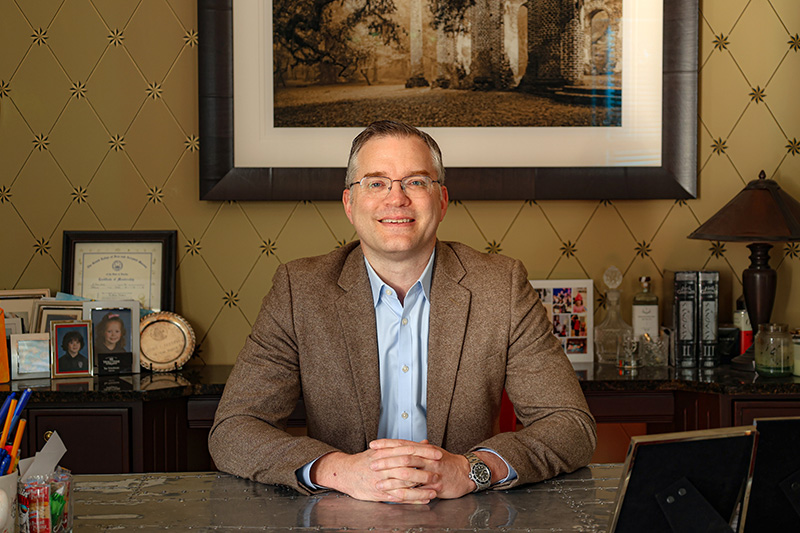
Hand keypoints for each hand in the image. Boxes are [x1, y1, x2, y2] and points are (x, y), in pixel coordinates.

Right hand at [310, 444, 440, 503]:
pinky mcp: (379, 493)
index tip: (437, 453)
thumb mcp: (383, 450)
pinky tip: (423, 499)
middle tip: (438, 473)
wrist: (345, 473)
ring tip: (435, 489)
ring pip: (404, 483)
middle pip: (407, 466)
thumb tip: (423, 442)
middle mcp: (383, 465)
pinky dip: (412, 499)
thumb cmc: (365, 461)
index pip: (407, 449)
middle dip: (424, 470)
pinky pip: (398, 497)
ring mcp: (381, 479)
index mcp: (385, 452)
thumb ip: (404, 447)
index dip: (424, 451)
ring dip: (421, 488)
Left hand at [368, 439, 474, 499]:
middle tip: (372, 463)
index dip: (387, 444)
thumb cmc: (447, 462)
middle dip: (386, 460)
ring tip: (378, 482)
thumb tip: (401, 444)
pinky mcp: (435, 485)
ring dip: (392, 478)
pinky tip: (394, 495)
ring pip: (409, 473)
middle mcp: (427, 457)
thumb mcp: (432, 451)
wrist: (466, 473)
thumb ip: (416, 448)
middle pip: (404, 456)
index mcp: (424, 448)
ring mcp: (432, 471)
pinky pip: (417, 490)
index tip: (373, 445)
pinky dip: (405, 493)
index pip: (402, 443)